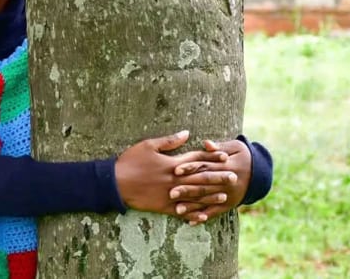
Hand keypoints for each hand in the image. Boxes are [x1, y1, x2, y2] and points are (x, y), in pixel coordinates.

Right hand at [114, 131, 229, 216]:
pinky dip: (193, 214)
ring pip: (195, 196)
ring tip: (225, 196)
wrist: (115, 182)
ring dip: (211, 196)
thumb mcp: (148, 145)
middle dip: (218, 178)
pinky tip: (204, 216)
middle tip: (234, 177)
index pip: (196, 160)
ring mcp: (170, 194)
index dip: (211, 158)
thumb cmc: (130, 161)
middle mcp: (174, 180)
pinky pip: (182, 211)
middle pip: (200, 179)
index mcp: (172, 164)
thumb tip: (186, 133)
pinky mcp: (163, 206)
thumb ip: (169, 141)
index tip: (225, 157)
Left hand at [170, 139, 251, 223]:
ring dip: (192, 206)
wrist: (260, 173)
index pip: (205, 166)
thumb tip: (206, 144)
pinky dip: (203, 217)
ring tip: (178, 210)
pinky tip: (191, 222)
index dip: (190, 168)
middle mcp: (225, 182)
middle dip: (187, 189)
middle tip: (171, 192)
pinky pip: (215, 212)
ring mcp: (227, 195)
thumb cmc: (243, 155)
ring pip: (207, 201)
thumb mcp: (235, 147)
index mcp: (225, 166)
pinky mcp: (228, 205)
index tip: (176, 170)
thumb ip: (219, 147)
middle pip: (203, 185)